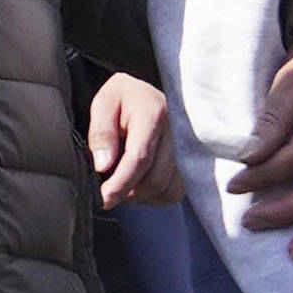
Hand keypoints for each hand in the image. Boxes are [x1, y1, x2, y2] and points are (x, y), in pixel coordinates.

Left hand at [86, 72, 179, 206]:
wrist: (149, 94)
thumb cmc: (123, 98)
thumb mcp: (103, 104)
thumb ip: (101, 133)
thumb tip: (102, 166)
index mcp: (153, 114)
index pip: (140, 158)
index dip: (121, 183)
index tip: (104, 198)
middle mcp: (177, 134)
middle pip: (155, 179)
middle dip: (128, 193)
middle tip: (106, 192)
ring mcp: (188, 150)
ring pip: (167, 190)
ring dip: (141, 197)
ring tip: (121, 186)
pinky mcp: (191, 163)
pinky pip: (175, 192)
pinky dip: (155, 196)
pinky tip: (138, 185)